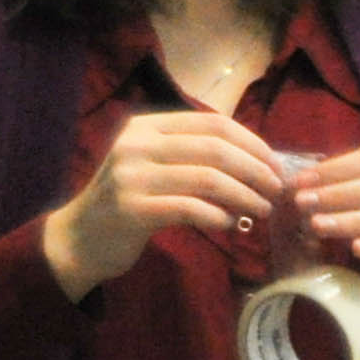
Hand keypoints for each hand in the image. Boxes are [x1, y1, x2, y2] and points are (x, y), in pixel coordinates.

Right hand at [39, 112, 287, 299]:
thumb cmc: (133, 201)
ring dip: (245, 196)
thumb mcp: (160, 167)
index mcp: (147, 127)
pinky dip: (219, 216)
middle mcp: (136, 144)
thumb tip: (260, 162)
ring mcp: (131, 175)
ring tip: (262, 209)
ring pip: (208, 178)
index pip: (213, 124)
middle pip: (215, 149)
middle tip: (277, 191)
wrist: (82, 236)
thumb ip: (197, 158)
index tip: (277, 167)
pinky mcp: (133, 208)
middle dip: (256, 170)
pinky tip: (229, 224)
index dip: (253, 144)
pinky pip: (191, 208)